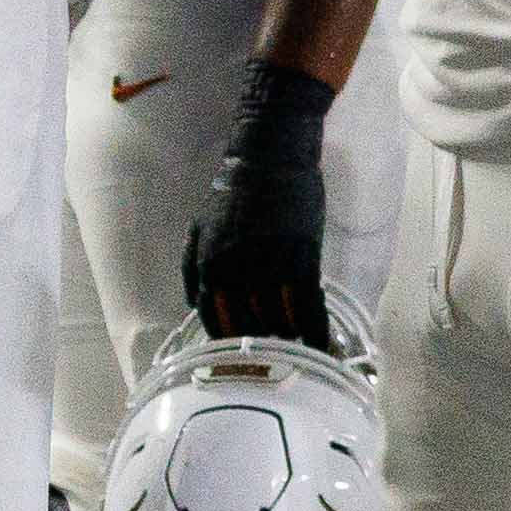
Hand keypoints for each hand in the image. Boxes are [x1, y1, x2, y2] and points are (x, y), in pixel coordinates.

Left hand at [184, 69, 339, 346]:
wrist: (270, 156)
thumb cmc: (233, 190)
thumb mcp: (197, 227)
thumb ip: (191, 267)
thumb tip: (195, 305)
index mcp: (207, 264)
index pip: (214, 320)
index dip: (229, 340)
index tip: (241, 352)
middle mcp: (235, 271)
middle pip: (247, 326)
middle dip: (259, 344)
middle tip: (273, 354)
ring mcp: (270, 265)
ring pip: (278, 320)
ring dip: (288, 339)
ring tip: (297, 349)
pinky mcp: (302, 257)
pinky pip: (307, 305)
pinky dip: (314, 327)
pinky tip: (319, 341)